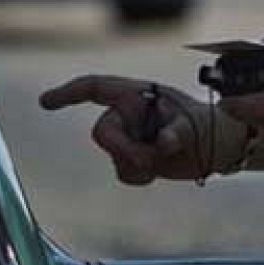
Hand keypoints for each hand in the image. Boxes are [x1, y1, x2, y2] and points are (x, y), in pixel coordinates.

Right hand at [39, 75, 242, 184]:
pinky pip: (123, 172)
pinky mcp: (134, 158)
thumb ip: (177, 133)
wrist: (217, 146)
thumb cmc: (206, 124)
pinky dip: (140, 176)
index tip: (46, 103)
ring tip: (164, 159)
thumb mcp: (194, 125)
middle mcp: (128, 114)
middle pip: (103, 132)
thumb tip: (163, 144)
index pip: (95, 88)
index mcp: (137, 94)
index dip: (69, 93)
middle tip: (149, 159)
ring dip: (137, 164)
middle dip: (123, 149)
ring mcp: (130, 136)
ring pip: (113, 156)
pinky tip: (158, 171)